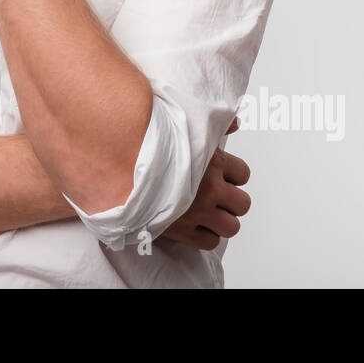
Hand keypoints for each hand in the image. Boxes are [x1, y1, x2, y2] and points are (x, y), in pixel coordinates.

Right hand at [159, 117, 250, 249]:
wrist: (119, 166)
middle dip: (231, 200)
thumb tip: (236, 121)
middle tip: (215, 195)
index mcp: (212, 162)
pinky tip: (196, 224)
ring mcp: (198, 212)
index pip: (244, 174)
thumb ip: (215, 125)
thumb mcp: (184, 128)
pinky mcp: (183, 231)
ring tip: (207, 212)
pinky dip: (206, 235)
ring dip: (221, 220)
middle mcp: (210, 189)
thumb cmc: (149, 146)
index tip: (220, 174)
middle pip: (242, 204)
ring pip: (231, 227)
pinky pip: (210, 242)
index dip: (233, 175)